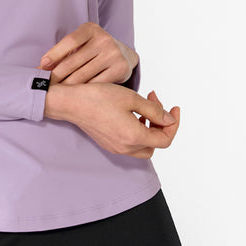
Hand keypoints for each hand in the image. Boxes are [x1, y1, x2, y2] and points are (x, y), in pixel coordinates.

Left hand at [36, 22, 137, 84]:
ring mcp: (113, 54)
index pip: (69, 41)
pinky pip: (96, 84)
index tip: (42, 66)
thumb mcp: (81, 44)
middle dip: (57, 75)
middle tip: (45, 85)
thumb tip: (41, 68)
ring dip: (66, 86)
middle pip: (74, 61)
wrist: (125, 55)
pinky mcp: (120, 68)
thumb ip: (64, 53)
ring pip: (83, 75)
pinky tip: (73, 97)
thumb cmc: (94, 49)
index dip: (54, 54)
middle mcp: (103, 39)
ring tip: (55, 93)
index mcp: (90, 28)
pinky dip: (82, 92)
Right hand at [44, 81, 180, 158]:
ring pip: (144, 145)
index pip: (165, 139)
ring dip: (150, 128)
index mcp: (134, 137)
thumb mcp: (130, 98)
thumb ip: (154, 110)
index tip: (174, 108)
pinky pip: (131, 143)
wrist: (71, 102)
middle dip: (161, 125)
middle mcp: (126, 147)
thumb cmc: (97, 97)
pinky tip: (131, 113)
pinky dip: (137, 130)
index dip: (174, 124)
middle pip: (155, 144)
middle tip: (156, 103)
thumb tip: (169, 120)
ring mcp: (116, 147)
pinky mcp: (108, 143)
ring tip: (144, 107)